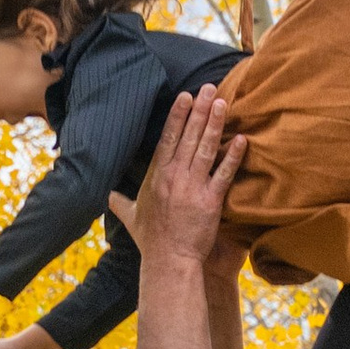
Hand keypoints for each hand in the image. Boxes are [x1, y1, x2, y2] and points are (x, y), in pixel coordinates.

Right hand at [120, 84, 241, 273]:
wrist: (169, 261)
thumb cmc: (152, 241)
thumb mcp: (131, 218)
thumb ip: (120, 202)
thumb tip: (108, 196)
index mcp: (157, 176)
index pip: (167, 138)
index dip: (177, 116)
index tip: (186, 97)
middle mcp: (174, 177)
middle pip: (188, 136)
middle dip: (199, 110)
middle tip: (209, 87)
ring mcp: (193, 187)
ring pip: (205, 148)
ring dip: (215, 124)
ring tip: (223, 102)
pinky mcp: (211, 201)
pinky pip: (224, 173)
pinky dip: (233, 156)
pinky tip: (241, 138)